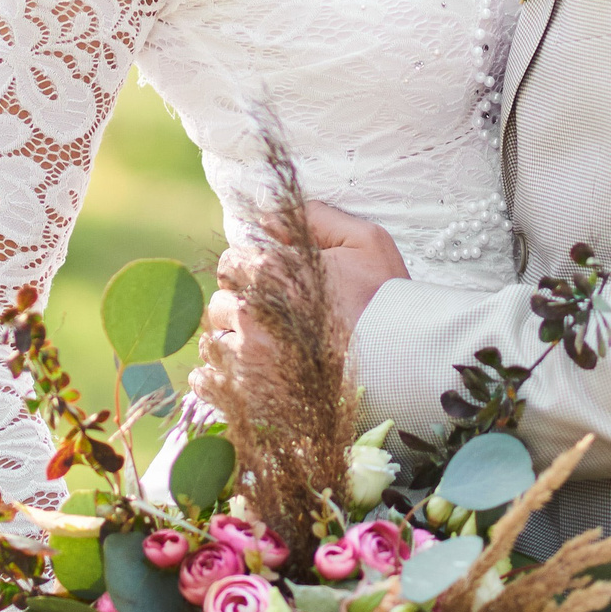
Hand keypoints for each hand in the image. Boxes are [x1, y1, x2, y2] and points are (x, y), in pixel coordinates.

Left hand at [201, 203, 408, 392]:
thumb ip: (315, 218)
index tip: (268, 284)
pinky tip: (244, 376)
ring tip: (264, 351)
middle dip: (241, 307)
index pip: (231, 263)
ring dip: (232, 343)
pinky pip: (208, 382)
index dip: (249, 271)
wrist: (402, 366)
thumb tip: (267, 215)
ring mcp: (249, 359)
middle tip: (271, 319)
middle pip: (221, 303)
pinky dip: (219, 377)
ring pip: (214, 342)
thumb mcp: (365, 241)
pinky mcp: (249, 396)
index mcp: (274, 272)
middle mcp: (253, 314)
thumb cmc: (385, 300)